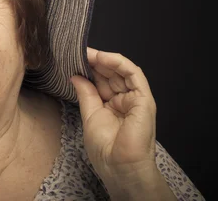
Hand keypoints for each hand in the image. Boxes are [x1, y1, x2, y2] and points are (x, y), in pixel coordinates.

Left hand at [70, 48, 157, 183]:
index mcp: (112, 105)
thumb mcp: (90, 115)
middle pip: (111, 73)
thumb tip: (76, 76)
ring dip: (105, 59)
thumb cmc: (104, 148)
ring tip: (88, 53)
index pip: (102, 80)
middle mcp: (125, 100)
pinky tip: (104, 58)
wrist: (119, 167)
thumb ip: (86, 94)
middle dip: (95, 61)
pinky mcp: (144, 99)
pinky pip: (134, 75)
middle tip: (78, 51)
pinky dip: (119, 63)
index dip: (89, 68)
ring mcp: (136, 99)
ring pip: (122, 71)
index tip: (73, 58)